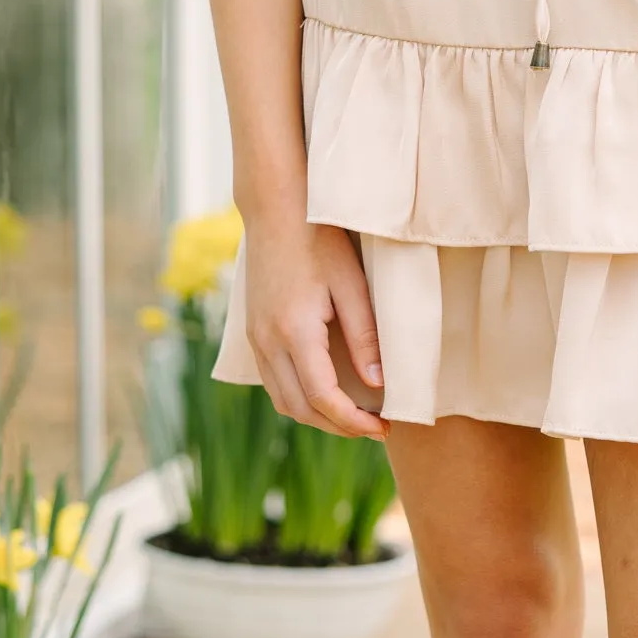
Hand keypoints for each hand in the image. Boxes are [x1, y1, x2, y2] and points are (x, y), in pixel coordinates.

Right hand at [240, 215, 385, 435]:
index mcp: (294, 331)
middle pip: (300, 408)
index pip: (322, 398)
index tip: (383, 429)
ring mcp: (256, 338)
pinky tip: (327, 392)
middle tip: (375, 428)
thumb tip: (379, 385)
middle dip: (338, 427)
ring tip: (354, 416)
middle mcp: (268, 341)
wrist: (274, 208)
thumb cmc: (319, 239)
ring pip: (283, 400)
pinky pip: (273, 382)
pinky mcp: (254, 332)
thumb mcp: (352, 285)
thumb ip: (366, 336)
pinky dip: (300, 399)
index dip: (354, 422)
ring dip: (317, 416)